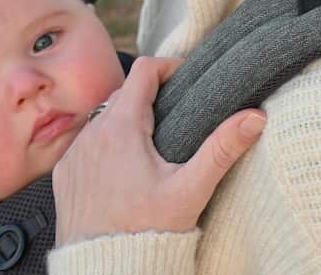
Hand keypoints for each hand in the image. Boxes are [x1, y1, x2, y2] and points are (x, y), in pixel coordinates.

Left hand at [52, 56, 265, 245]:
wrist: (104, 272)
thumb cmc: (147, 232)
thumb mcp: (190, 190)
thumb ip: (222, 149)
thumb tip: (256, 117)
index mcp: (121, 127)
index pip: (144, 70)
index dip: (168, 67)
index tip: (186, 81)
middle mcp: (91, 134)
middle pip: (124, 93)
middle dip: (151, 96)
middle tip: (177, 114)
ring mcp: (73, 155)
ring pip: (103, 119)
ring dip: (126, 121)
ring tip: (153, 143)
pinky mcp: (64, 175)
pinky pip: (85, 145)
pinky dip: (105, 146)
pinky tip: (124, 168)